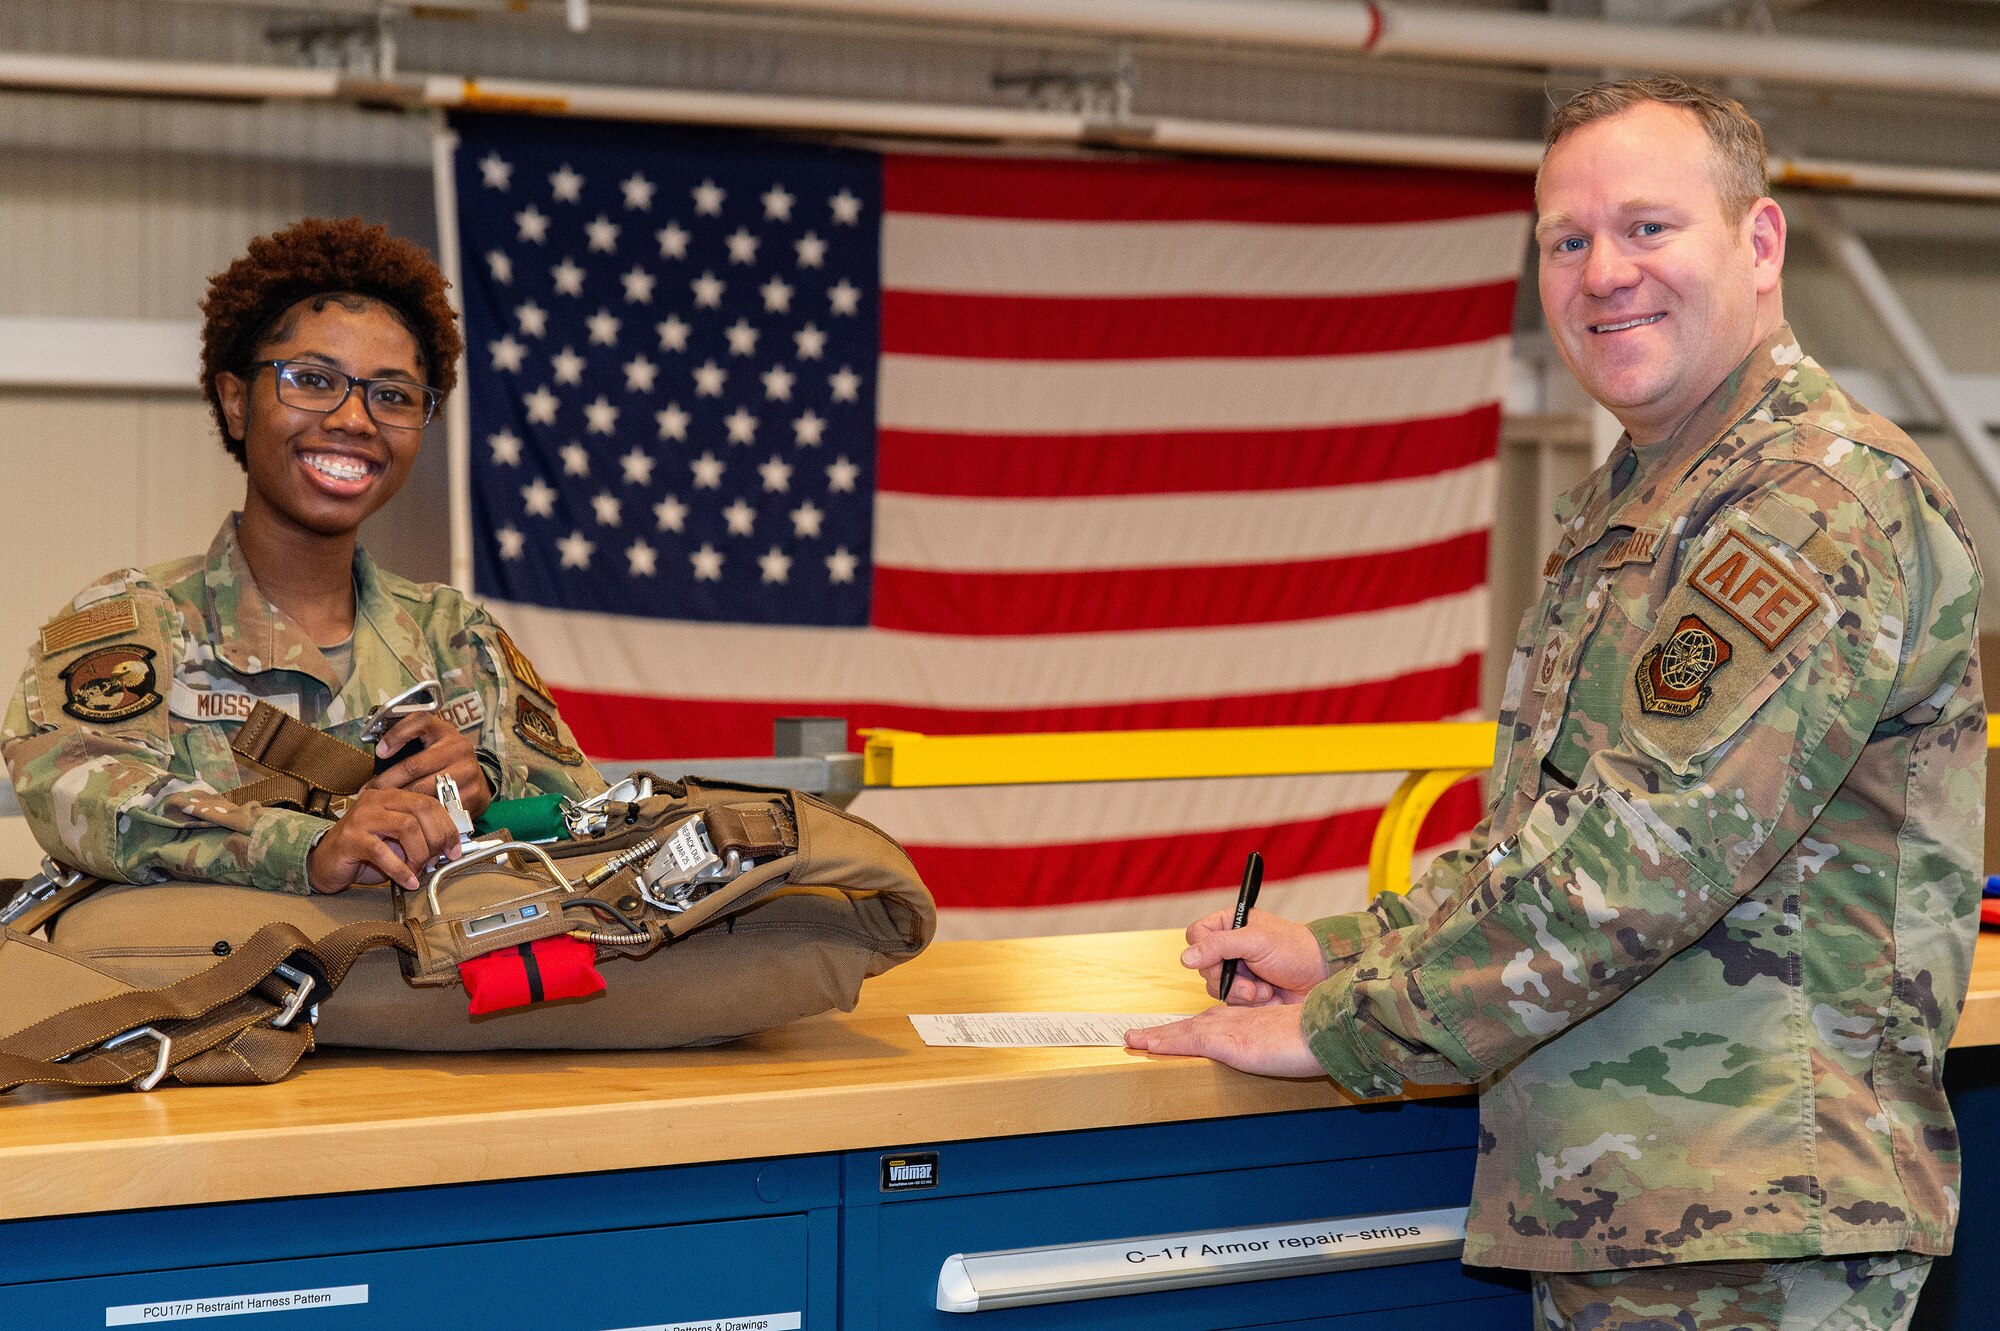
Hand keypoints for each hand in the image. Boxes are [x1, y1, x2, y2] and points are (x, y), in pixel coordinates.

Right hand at [307, 786, 463, 892]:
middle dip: (436, 838)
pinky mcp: (350, 838)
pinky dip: (400, 869)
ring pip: (406, 827)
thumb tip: (448, 848)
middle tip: (436, 860)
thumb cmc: (364, 854)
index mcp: (391, 797)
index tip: (454, 848)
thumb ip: (420, 838)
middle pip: (421, 809)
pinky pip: (383, 852)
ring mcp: (362, 817)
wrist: (325, 864)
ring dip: (419, 853)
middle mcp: (377, 801)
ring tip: (417, 870)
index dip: (447, 826)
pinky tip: (406, 880)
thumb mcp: (398, 842)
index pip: (429, 802)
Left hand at [361, 713, 490, 814]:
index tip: (380, 752)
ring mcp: (467, 771)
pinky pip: (436, 806)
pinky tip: (406, 814)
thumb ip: (412, 745)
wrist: (479, 783)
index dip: (396, 735)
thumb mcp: (433, 745)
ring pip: (422, 789)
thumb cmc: (445, 763)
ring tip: (384, 804)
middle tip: (370, 792)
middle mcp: (458, 747)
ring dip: (399, 799)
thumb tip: (379, 755)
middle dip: (387, 781)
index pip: (419, 722)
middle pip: (413, 765)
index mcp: (445, 731)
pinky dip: (418, 812)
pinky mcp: (471, 793)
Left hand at [1125, 1003, 1324, 1077]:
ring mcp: (1230, 1031)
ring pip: (1185, 1032)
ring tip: (1134, 1041)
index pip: (1208, 1024)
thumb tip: (1272, 1053)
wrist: (1326, 1033)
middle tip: (1137, 1037)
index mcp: (1247, 1022)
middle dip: (1164, 1033)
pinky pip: (1191, 1042)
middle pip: (1190, 1026)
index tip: (1166, 1035)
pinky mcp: (1230, 1042)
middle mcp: (1234, 1022)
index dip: (1184, 1030)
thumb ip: (1273, 1045)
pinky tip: (1150, 1046)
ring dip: (1158, 1037)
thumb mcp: (1288, 1041)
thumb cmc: (1314, 1038)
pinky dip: (1168, 1043)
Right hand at [1182, 908, 1328, 1005]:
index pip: (1196, 935)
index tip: (1219, 961)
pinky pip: (1232, 1003)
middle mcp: (1230, 948)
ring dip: (1241, 993)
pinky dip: (1250, 1003)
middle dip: (1227, 979)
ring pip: (1216, 988)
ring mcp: (1237, 972)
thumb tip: (1186, 957)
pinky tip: (1269, 997)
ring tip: (1265, 990)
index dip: (1202, 950)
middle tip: (1249, 980)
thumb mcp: (1256, 941)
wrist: (1322, 978)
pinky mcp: (1245, 993)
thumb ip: (1219, 946)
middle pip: (1203, 967)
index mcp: (1230, 925)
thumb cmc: (1296, 950)